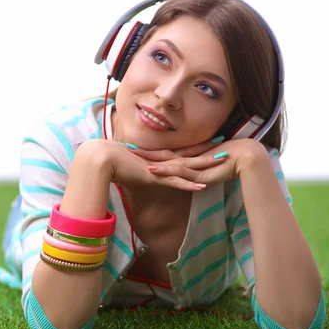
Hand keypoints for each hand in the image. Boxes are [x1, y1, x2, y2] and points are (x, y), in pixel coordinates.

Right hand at [100, 138, 226, 190]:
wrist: (101, 157)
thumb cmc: (111, 159)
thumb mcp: (129, 163)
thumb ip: (137, 166)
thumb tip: (138, 168)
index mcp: (157, 156)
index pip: (181, 150)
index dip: (197, 147)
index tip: (212, 142)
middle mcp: (161, 160)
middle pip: (189, 155)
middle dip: (208, 152)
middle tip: (227, 147)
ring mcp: (158, 168)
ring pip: (187, 166)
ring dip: (205, 165)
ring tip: (223, 162)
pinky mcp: (153, 176)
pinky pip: (174, 182)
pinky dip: (188, 184)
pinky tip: (202, 186)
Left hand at [142, 138, 268, 185]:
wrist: (246, 157)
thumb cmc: (230, 162)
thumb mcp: (209, 168)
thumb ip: (198, 171)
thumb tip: (191, 176)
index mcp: (188, 156)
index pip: (166, 153)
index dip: (150, 151)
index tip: (135, 148)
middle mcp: (187, 158)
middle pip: (160, 154)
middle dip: (142, 152)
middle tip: (125, 148)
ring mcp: (191, 164)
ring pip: (165, 161)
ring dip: (147, 159)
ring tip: (131, 156)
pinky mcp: (196, 171)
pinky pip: (177, 172)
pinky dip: (164, 171)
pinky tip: (152, 171)